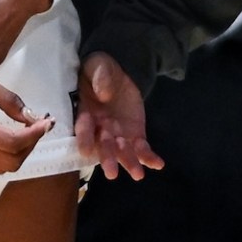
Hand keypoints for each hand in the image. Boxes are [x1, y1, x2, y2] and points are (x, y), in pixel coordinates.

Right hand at [0, 56, 51, 173]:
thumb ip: (10, 101)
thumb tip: (31, 116)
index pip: (14, 143)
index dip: (34, 135)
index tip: (46, 122)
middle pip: (12, 161)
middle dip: (31, 145)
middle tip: (39, 126)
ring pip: (5, 167)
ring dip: (21, 153)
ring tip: (28, 132)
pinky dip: (10, 155)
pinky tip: (14, 137)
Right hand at [76, 53, 162, 179]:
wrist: (117, 74)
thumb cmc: (100, 70)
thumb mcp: (98, 67)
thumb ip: (100, 78)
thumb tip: (104, 92)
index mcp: (87, 113)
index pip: (84, 128)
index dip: (84, 139)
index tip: (86, 151)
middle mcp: (100, 129)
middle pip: (103, 146)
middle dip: (107, 158)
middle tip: (111, 173)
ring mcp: (118, 134)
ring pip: (122, 151)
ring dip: (129, 162)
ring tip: (138, 174)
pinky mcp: (135, 134)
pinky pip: (141, 148)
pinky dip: (149, 157)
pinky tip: (158, 164)